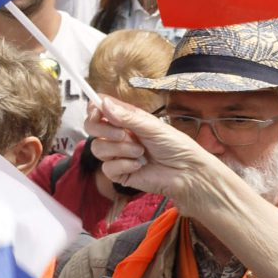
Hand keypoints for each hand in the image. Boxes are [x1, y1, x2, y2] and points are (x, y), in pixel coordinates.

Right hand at [88, 94, 230, 202]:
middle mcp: (119, 135)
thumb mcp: (152, 127)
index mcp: (127, 119)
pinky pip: (107, 167)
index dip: (95, 108)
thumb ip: (127, 117)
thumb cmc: (175, 146)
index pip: (100, 109)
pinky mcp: (119, 173)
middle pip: (92, 128)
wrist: (186, 173)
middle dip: (104, 130)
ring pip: (98, 148)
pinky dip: (123, 165)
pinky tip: (139, 166)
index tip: (98, 111)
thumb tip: (104, 104)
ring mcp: (117, 154)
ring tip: (141, 152)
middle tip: (124, 134)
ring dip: (120, 149)